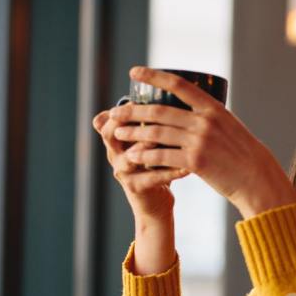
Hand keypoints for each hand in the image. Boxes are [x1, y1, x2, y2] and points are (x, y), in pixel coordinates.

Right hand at [92, 107, 185, 221]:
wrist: (157, 203)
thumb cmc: (160, 166)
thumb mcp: (154, 142)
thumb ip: (157, 122)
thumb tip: (177, 91)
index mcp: (118, 140)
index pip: (108, 119)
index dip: (120, 108)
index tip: (139, 97)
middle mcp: (116, 154)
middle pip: (109, 133)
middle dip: (127, 122)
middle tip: (152, 113)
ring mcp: (124, 172)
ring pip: (129, 156)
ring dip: (147, 146)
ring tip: (168, 140)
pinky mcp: (136, 188)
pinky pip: (151, 178)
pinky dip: (170, 171)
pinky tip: (187, 167)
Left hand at [109, 67, 295, 217]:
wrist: (257, 178)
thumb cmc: (243, 153)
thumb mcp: (229, 127)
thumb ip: (208, 118)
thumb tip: (188, 111)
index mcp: (213, 108)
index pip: (178, 84)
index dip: (153, 75)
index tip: (134, 72)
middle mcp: (205, 121)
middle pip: (160, 111)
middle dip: (133, 111)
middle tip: (115, 112)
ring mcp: (200, 141)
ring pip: (156, 133)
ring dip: (133, 133)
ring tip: (118, 133)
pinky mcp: (196, 161)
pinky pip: (162, 156)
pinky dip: (144, 156)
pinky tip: (132, 156)